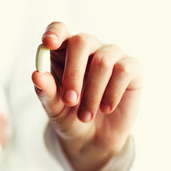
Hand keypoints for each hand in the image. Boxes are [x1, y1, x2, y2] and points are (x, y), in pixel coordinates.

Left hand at [31, 22, 142, 170]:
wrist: (94, 140)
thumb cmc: (70, 118)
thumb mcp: (54, 108)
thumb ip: (46, 91)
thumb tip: (37, 75)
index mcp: (65, 52)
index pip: (60, 30)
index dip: (55, 32)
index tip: (49, 44)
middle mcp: (90, 48)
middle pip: (82, 42)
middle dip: (74, 73)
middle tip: (70, 100)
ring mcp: (112, 56)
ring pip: (103, 61)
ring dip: (92, 93)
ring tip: (85, 116)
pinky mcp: (133, 68)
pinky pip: (123, 70)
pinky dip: (112, 93)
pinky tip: (106, 108)